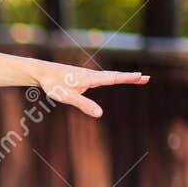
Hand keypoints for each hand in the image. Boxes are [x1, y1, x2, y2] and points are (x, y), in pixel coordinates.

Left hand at [32, 63, 149, 118]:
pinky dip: (110, 79)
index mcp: (90, 78)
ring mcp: (86, 77)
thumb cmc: (53, 84)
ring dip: (122, 77)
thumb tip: (100, 114)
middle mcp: (90, 76)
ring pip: (107, 77)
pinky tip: (110, 81)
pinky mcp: (80, 79)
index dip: (128, 78)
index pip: (113, 78)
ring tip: (137, 79)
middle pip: (114, 76)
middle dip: (130, 78)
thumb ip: (84, 104)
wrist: (41, 72)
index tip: (142, 76)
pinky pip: (99, 79)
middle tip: (146, 78)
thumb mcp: (67, 97)